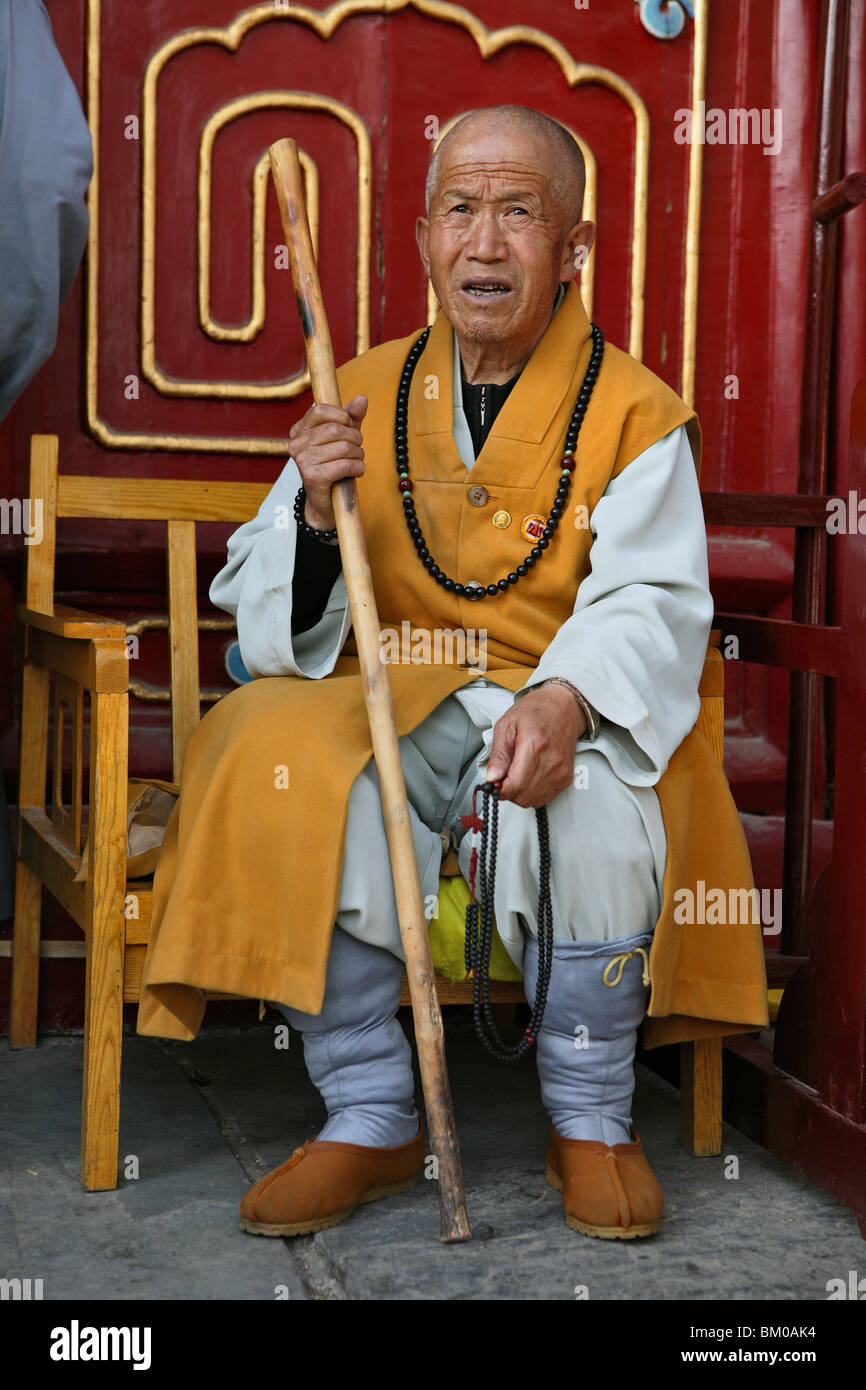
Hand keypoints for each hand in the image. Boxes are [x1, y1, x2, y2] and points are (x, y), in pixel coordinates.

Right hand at [288, 394, 367, 529]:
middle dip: (355, 438)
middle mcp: (297, 444)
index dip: (342, 416)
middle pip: (336, 429)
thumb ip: (351, 418)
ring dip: (358, 455)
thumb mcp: (343, 437)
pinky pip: (345, 464)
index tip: (350, 427)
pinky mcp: (313, 476)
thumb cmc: (333, 466)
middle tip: (357, 449)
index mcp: (299, 430)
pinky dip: (358, 468)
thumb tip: (362, 399)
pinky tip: (356, 472)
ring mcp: (303, 460)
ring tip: (356, 462)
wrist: (325, 502)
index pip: (321, 410)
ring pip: (344, 447)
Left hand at [484, 684, 586, 807]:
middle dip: (508, 791)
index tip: (493, 784)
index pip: (516, 784)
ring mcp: (560, 772)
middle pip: (523, 796)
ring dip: (519, 794)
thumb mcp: (507, 725)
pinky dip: (532, 793)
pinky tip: (528, 778)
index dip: (500, 790)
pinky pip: (544, 798)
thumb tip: (492, 777)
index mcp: (534, 745)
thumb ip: (498, 754)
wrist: (564, 708)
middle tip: (503, 777)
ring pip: (533, 801)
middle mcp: (551, 761)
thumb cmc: (537, 711)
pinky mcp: (566, 778)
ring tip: (516, 774)